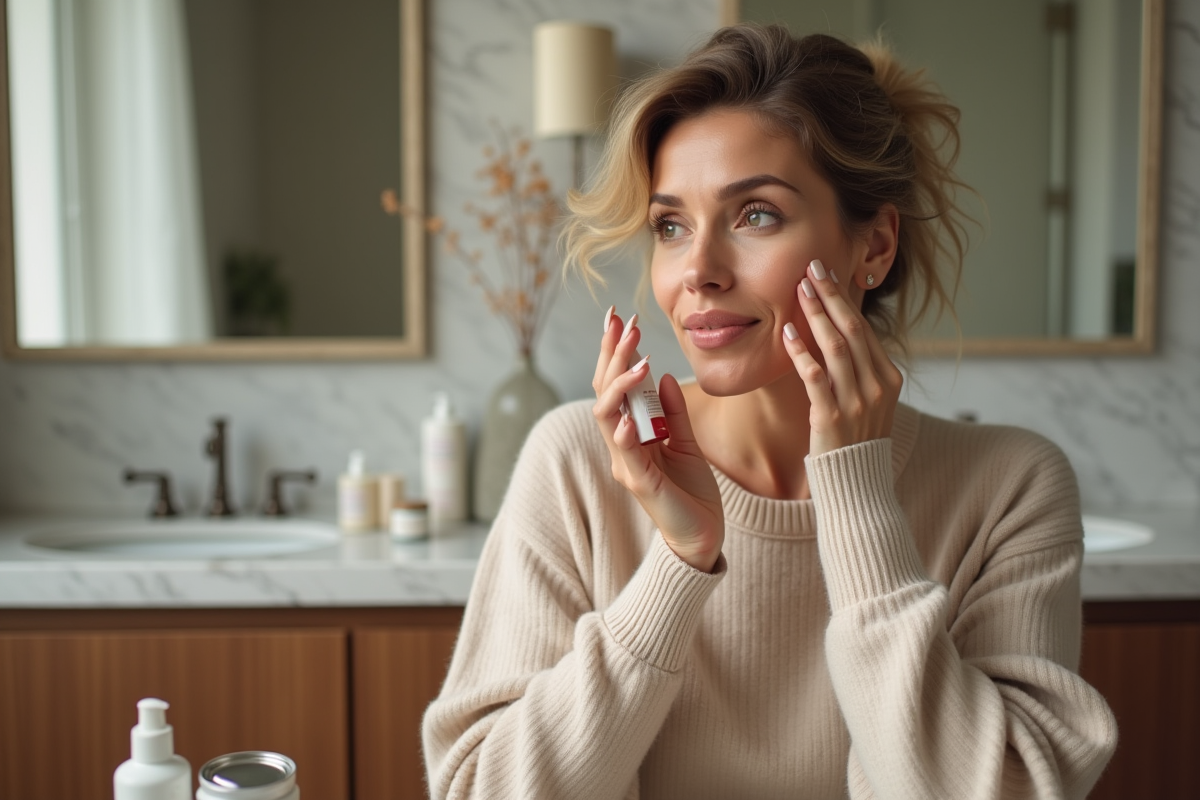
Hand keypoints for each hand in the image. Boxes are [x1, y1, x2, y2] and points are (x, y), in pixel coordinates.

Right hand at [592, 308, 724, 571]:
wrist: (703, 537)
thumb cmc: (692, 492)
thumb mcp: (687, 442)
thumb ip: (674, 412)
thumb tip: (662, 376)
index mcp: (632, 433)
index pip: (615, 385)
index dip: (614, 351)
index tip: (619, 318)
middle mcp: (622, 446)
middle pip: (604, 392)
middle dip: (612, 356)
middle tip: (623, 323)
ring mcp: (628, 464)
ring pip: (607, 417)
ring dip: (619, 386)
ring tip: (636, 360)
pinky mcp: (642, 485)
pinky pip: (627, 455)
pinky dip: (625, 434)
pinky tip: (630, 416)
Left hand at [782, 260, 903, 457]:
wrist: (857, 489)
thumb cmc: (855, 443)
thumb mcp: (867, 403)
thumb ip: (858, 371)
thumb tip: (837, 334)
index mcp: (889, 379)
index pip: (864, 329)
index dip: (843, 298)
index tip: (825, 273)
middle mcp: (877, 387)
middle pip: (853, 330)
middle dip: (831, 295)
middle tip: (812, 267)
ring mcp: (857, 403)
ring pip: (836, 347)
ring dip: (816, 315)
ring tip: (798, 290)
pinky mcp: (831, 419)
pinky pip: (815, 377)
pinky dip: (801, 352)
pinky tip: (787, 333)